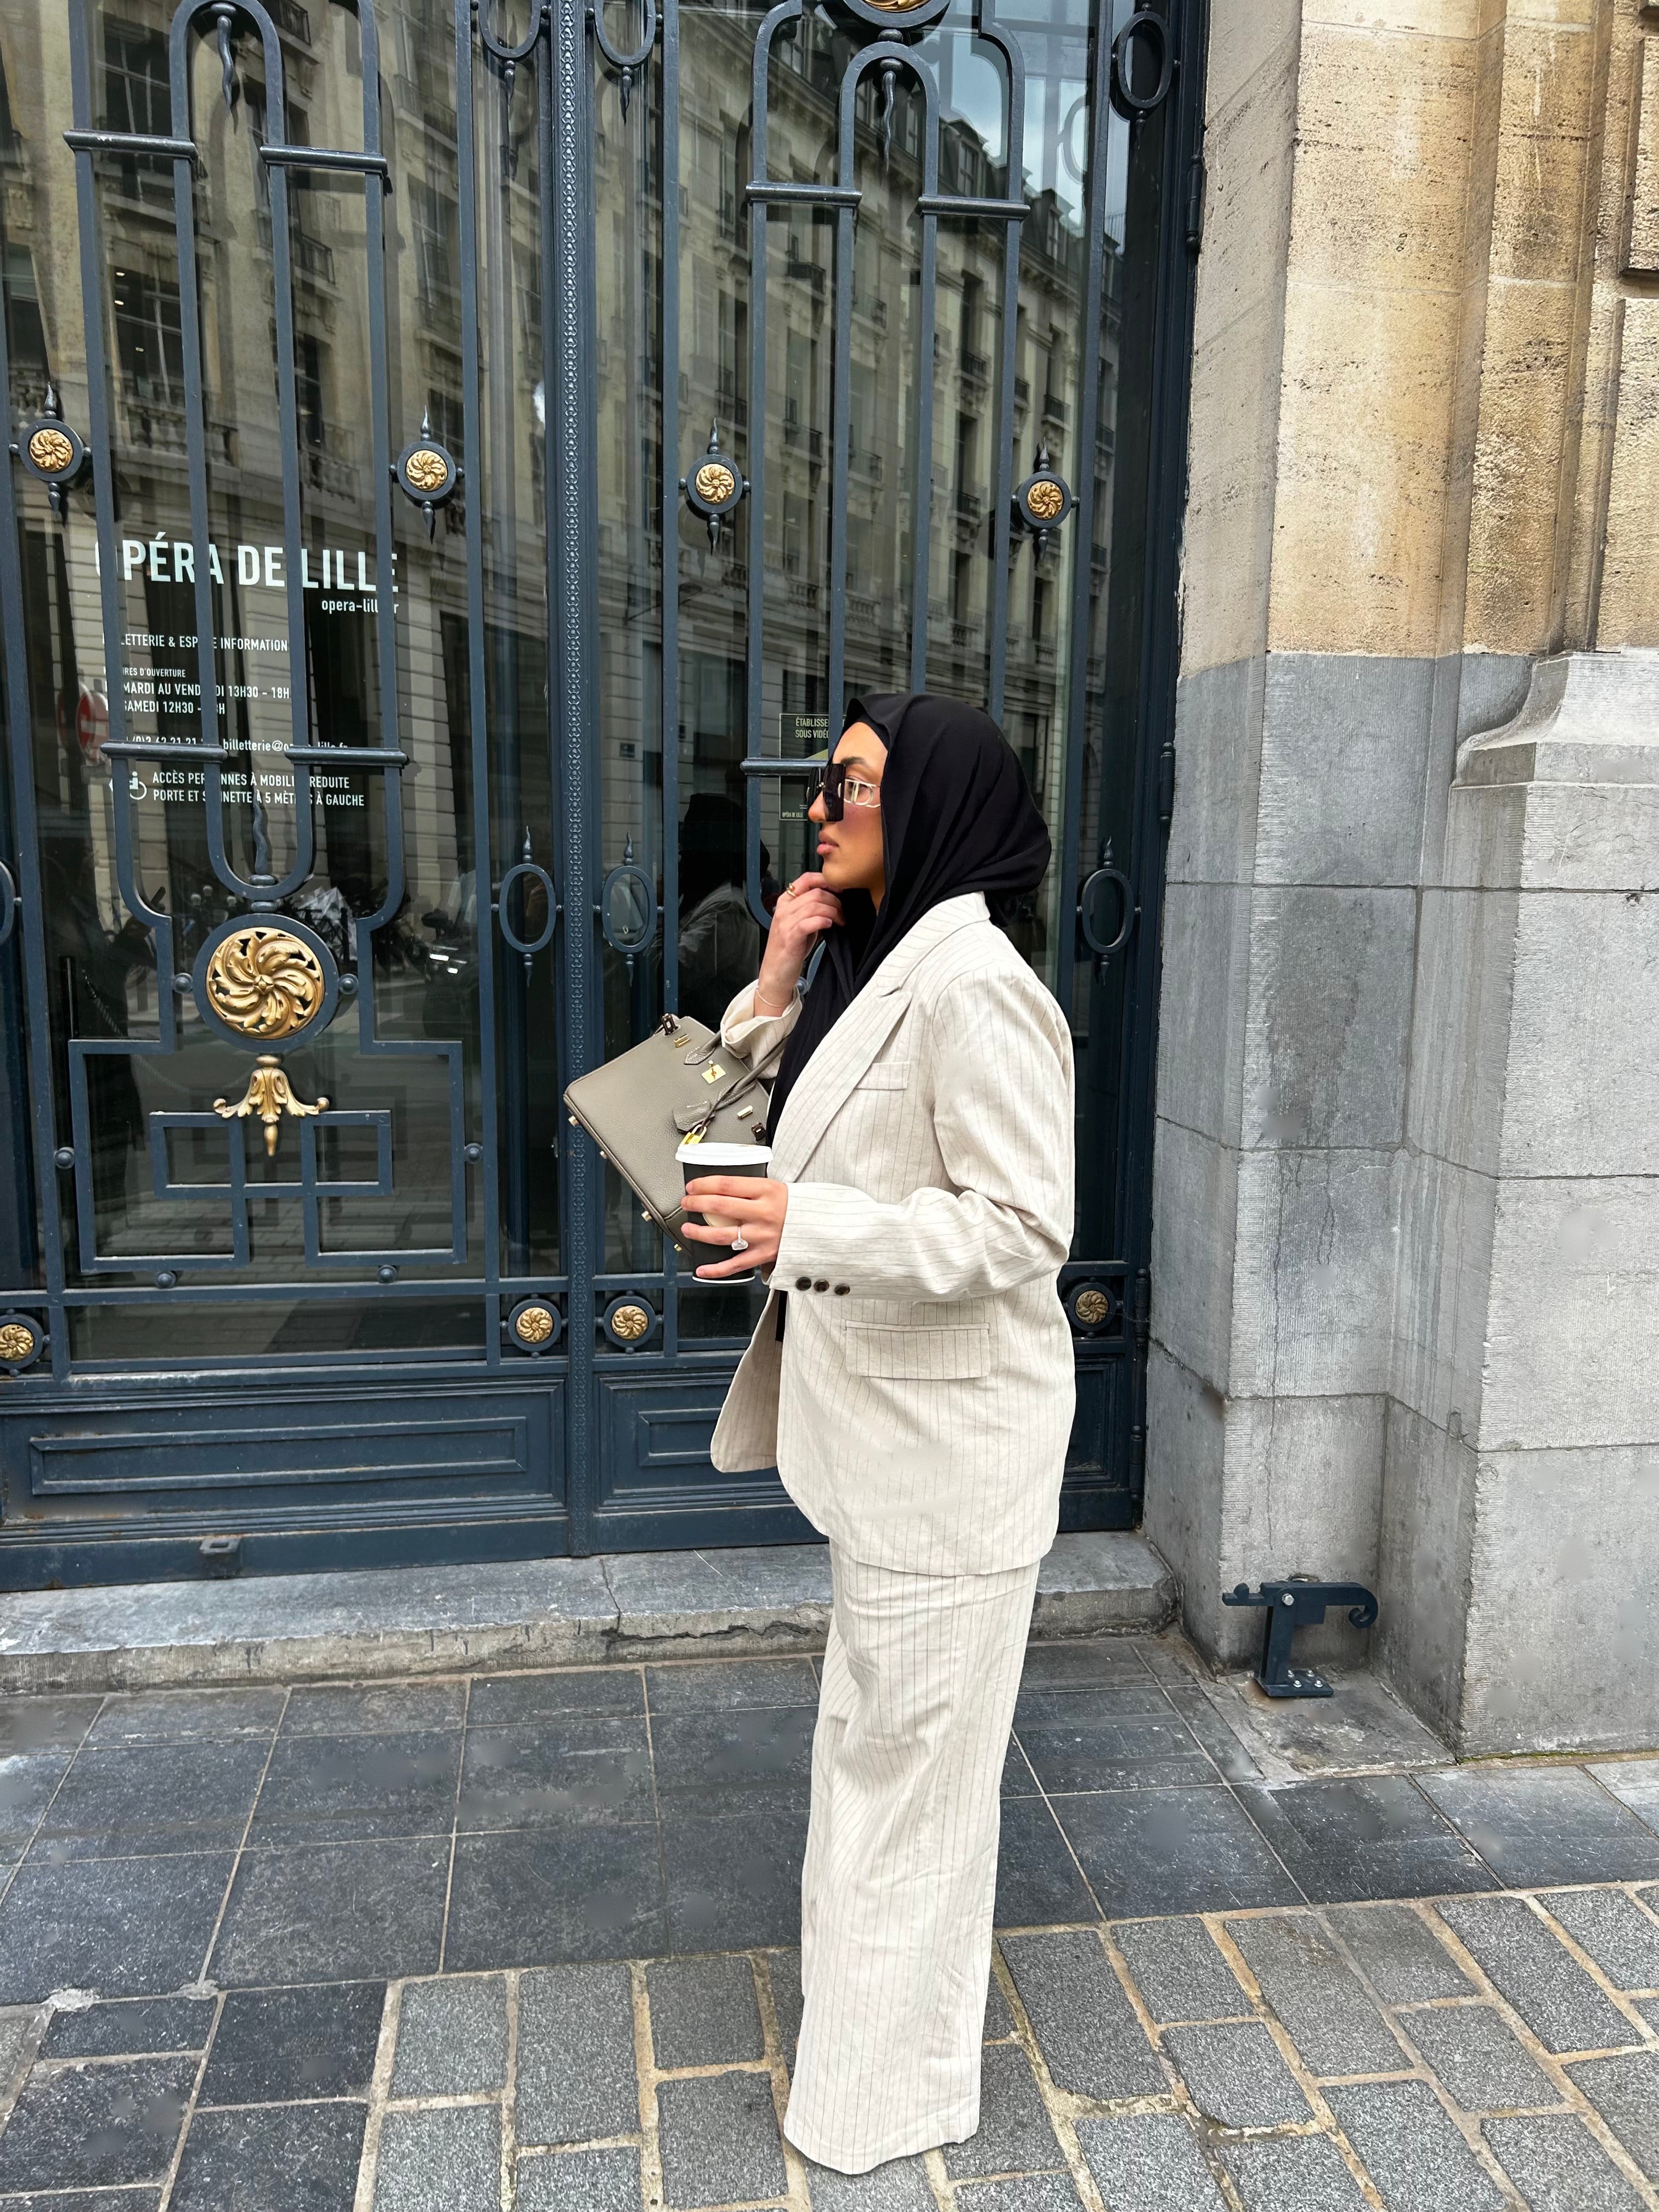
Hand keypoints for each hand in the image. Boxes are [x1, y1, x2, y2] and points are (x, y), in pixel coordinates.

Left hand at [683, 1176, 789, 1278]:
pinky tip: (702, 1269)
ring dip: (699, 1232)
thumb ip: (748, 1188)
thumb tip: (717, 1188)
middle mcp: (762, 1213)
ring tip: (687, 1228)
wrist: (819, 1226)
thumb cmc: (793, 1206)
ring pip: (721, 1235)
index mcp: (766, 1191)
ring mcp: (762, 1236)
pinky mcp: (763, 1255)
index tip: (692, 1187)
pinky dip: (716, 1269)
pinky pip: (735, 1264)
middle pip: (719, 1207)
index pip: (726, 1185)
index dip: (703, 1185)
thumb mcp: (773, 1187)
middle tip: (686, 1203)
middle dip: (696, 1204)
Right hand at [755, 872, 840, 1008]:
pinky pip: (810, 922)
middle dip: (835, 901)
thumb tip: (834, 900)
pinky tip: (830, 926)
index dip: (826, 880)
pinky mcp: (790, 937)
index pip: (806, 879)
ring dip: (833, 912)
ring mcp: (785, 923)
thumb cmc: (790, 948)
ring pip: (815, 905)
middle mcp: (783, 909)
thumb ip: (812, 910)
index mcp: (785, 902)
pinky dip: (823, 921)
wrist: (776, 972)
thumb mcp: (800, 923)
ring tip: (840, 921)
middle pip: (815, 892)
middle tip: (843, 912)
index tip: (840, 889)